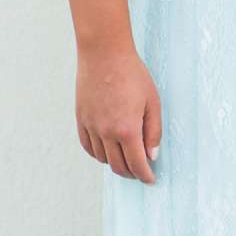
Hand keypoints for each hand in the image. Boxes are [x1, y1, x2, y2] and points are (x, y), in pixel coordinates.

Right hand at [76, 42, 161, 181]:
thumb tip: (152, 155)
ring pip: (102, 158)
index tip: (151, 179)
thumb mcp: (153, 102)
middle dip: (132, 173)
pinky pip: (88, 146)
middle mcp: (106, 132)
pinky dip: (98, 154)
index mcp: (127, 129)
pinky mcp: (81, 119)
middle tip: (141, 172)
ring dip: (115, 164)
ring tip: (127, 160)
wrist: (104, 55)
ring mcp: (91, 126)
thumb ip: (153, 131)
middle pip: (118, 166)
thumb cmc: (133, 75)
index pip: (136, 164)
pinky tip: (107, 152)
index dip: (145, 176)